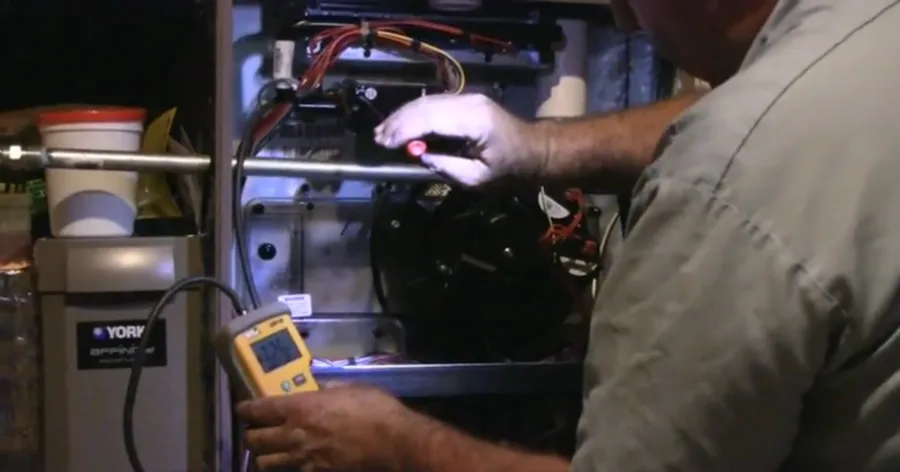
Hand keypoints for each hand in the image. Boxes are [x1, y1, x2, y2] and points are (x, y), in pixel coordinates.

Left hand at [236, 383, 413, 470]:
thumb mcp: (351, 387)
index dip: (246, 409)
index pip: (259, 409)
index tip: (242, 408)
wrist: (394, 442)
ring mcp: (303, 458)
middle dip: (250, 434)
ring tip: (268, 451)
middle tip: (254, 430)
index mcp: (300, 407)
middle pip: (255, 439)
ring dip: (263, 455)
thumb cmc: (375, 408)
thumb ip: (329, 387)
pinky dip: (288, 469)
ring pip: (266, 462)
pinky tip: (295, 464)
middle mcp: (294, 434)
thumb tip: (320, 387)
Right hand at [374, 93, 542, 185]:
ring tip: (382, 133)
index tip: (386, 144)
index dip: (405, 130)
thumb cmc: (510, 168)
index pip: (431, 119)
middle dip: (398, 122)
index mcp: (475, 121)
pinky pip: (434, 104)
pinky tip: (400, 125)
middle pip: (425, 106)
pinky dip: (414, 114)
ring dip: (402, 116)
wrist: (534, 150)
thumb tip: (419, 156)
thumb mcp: (478, 178)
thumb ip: (447, 167)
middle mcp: (470, 102)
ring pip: (426, 102)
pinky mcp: (465, 101)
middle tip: (378, 139)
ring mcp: (468, 98)